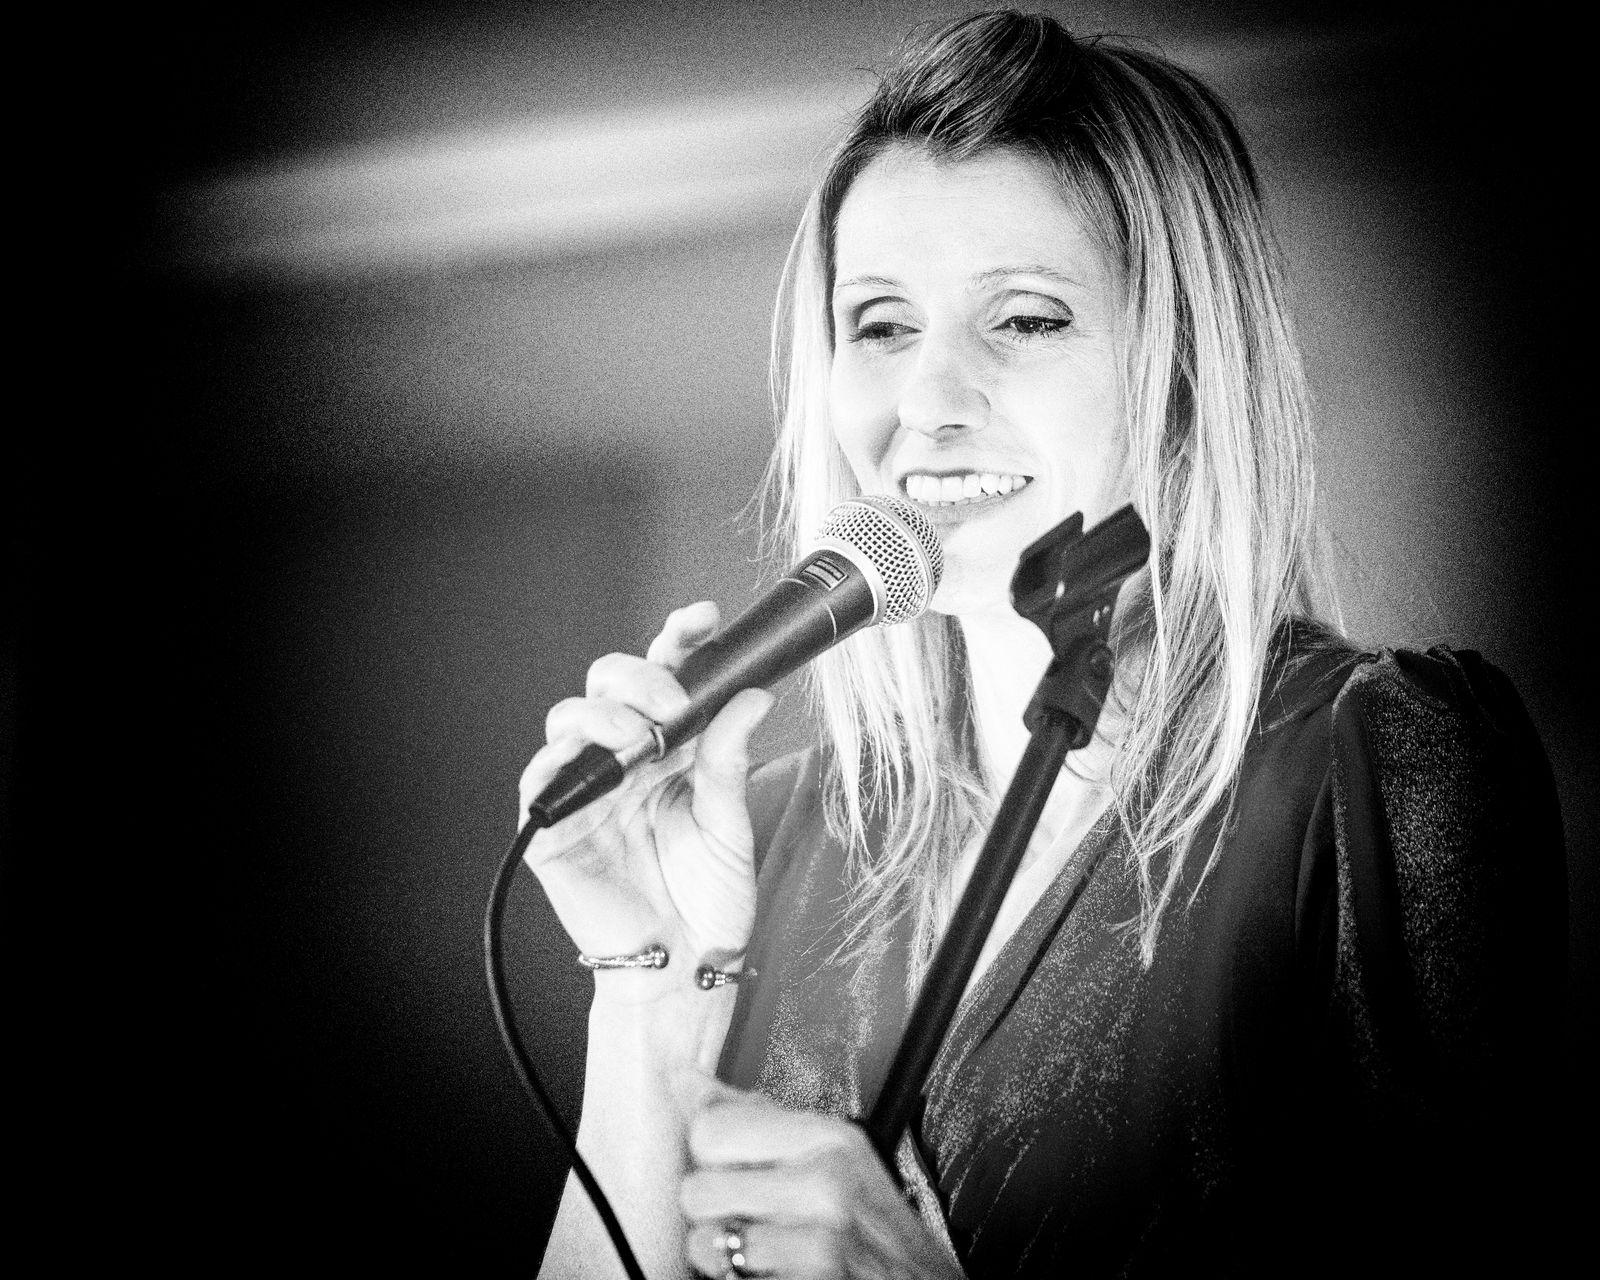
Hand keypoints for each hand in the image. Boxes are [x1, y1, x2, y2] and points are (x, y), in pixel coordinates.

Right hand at [519, 602, 772, 972]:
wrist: (688, 965)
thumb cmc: (709, 898)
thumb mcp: (731, 822)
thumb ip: (731, 759)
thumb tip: (753, 695)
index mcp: (671, 748)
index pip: (665, 676)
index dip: (676, 639)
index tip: (700, 619)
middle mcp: (625, 758)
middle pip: (609, 681)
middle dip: (639, 677)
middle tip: (674, 707)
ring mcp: (586, 789)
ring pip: (569, 717)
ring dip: (604, 715)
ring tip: (640, 742)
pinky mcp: (554, 826)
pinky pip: (539, 778)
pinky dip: (559, 762)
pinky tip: (592, 768)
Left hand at [678, 1073, 965, 1279]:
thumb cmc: (878, 1236)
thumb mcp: (833, 1160)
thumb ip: (756, 1118)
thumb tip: (686, 1078)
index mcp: (831, 1139)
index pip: (713, 1127)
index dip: (711, 1157)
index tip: (732, 1170)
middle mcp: (828, 1183)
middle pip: (699, 1187)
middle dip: (716, 1213)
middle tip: (758, 1221)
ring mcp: (821, 1241)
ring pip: (704, 1243)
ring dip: (723, 1259)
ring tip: (766, 1255)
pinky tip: (778, 1276)